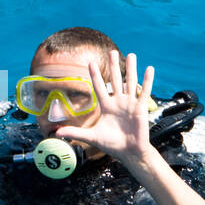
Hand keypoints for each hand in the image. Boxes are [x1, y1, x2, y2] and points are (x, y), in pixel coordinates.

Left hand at [53, 50, 154, 167]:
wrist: (129, 153)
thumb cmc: (111, 145)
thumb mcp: (91, 137)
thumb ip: (75, 132)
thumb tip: (56, 133)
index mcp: (106, 106)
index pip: (99, 87)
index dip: (95, 75)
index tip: (91, 63)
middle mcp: (118, 102)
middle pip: (115, 80)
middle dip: (114, 66)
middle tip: (113, 52)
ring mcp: (129, 104)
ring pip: (130, 82)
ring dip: (131, 68)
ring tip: (131, 55)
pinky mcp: (140, 108)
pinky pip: (144, 92)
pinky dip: (147, 80)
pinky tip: (149, 69)